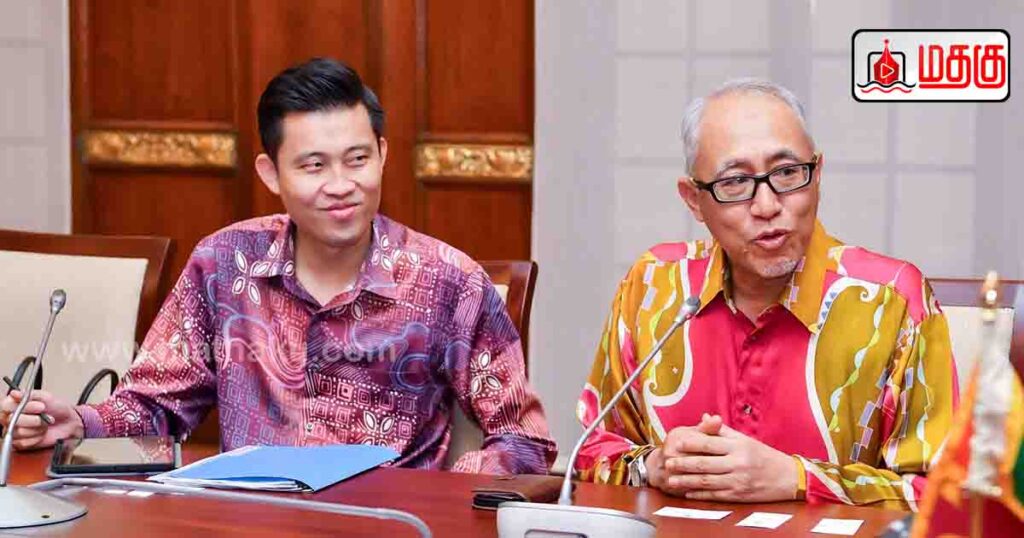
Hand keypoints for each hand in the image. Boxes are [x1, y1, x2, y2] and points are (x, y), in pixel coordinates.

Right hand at [0, 390, 83, 449]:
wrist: (69, 422)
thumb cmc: (57, 408)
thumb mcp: (45, 396)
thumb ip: (28, 395)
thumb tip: (14, 394)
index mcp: (14, 404)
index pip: (5, 406)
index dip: (24, 407)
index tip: (40, 407)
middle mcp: (11, 418)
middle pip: (12, 421)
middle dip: (33, 419)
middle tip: (45, 416)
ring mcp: (15, 431)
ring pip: (19, 432)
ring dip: (37, 428)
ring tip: (45, 424)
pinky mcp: (21, 443)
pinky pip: (24, 442)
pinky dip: (37, 437)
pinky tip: (42, 433)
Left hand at [647, 413, 798, 501]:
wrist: (788, 478)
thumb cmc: (764, 456)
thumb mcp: (745, 439)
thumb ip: (722, 430)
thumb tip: (705, 417)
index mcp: (738, 446)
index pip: (710, 444)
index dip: (691, 444)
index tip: (676, 443)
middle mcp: (738, 463)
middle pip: (705, 464)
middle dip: (683, 464)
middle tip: (668, 463)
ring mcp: (738, 481)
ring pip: (707, 481)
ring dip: (687, 481)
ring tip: (672, 480)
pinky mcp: (739, 495)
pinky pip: (716, 495)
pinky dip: (700, 494)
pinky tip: (688, 492)